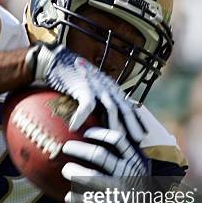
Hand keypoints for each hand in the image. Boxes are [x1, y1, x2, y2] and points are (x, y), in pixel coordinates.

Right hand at [26, 43, 145, 135]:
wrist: (59, 61)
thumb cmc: (75, 78)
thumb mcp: (93, 90)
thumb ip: (100, 102)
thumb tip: (104, 120)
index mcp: (112, 90)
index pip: (128, 106)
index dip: (137, 121)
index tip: (142, 135)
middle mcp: (108, 88)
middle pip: (124, 108)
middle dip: (132, 125)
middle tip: (137, 140)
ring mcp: (97, 87)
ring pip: (111, 108)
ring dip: (113, 125)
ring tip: (115, 139)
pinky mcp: (83, 87)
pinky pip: (85, 105)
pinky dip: (81, 118)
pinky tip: (75, 128)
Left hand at [61, 127, 164, 202]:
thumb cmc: (134, 186)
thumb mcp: (138, 168)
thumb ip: (126, 153)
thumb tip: (107, 127)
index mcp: (136, 160)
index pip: (117, 140)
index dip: (99, 133)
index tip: (86, 132)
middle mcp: (129, 173)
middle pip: (100, 155)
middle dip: (79, 149)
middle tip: (66, 147)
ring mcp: (122, 190)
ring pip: (93, 177)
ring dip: (75, 172)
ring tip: (65, 170)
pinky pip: (90, 201)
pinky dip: (77, 198)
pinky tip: (68, 196)